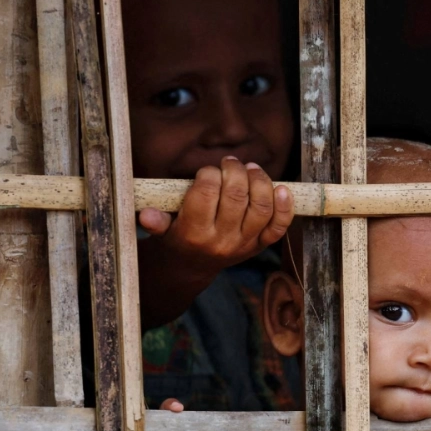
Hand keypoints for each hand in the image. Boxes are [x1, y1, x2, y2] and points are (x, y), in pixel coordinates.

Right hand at [138, 157, 293, 278]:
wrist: (191, 268)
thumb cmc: (176, 238)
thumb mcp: (162, 230)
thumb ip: (157, 221)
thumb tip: (145, 214)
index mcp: (194, 234)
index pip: (206, 193)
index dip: (209, 173)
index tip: (207, 171)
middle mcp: (222, 240)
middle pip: (237, 196)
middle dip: (235, 171)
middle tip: (230, 162)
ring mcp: (244, 244)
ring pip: (261, 207)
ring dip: (260, 181)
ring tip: (250, 169)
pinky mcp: (260, 245)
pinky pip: (279, 226)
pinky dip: (285, 206)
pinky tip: (282, 188)